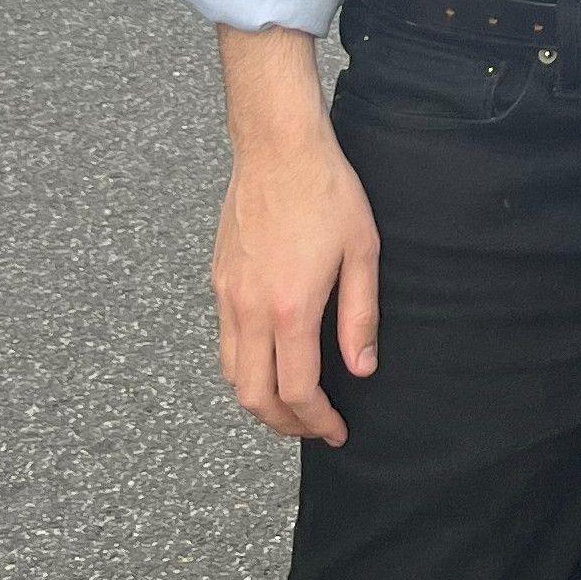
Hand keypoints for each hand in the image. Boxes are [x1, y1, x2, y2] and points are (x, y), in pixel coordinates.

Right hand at [212, 32, 379, 443]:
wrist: (278, 148)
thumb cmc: (327, 193)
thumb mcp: (362, 252)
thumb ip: (360, 317)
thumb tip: (361, 369)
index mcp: (291, 309)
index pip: (297, 390)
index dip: (316, 421)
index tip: (336, 431)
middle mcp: (250, 310)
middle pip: (253, 396)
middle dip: (283, 424)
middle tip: (312, 429)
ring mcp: (227, 296)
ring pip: (230, 374)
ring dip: (258, 401)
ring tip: (291, 405)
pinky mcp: (218, 280)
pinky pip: (223, 342)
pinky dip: (243, 368)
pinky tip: (270, 361)